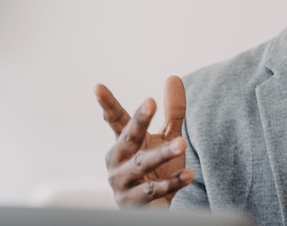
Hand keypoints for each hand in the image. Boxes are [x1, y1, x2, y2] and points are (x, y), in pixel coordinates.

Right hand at [95, 75, 193, 206]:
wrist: (155, 208)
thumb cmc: (158, 169)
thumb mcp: (166, 137)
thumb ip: (172, 111)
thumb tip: (173, 78)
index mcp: (123, 143)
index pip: (115, 120)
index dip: (107, 103)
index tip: (97, 87)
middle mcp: (117, 161)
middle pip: (128, 137)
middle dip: (138, 121)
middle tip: (150, 103)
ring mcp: (122, 183)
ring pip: (141, 164)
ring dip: (162, 154)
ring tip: (182, 144)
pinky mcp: (132, 203)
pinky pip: (153, 190)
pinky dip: (172, 182)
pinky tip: (189, 175)